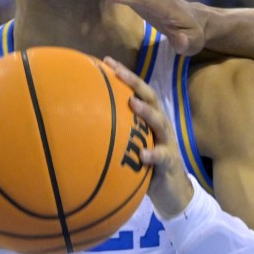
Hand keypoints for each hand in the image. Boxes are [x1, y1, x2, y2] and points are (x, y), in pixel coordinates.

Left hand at [103, 57, 194, 218]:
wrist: (172, 193)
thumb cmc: (146, 167)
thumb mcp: (131, 147)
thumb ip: (115, 134)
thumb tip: (80, 124)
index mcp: (150, 120)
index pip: (139, 91)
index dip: (126, 75)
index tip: (106, 60)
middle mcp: (160, 126)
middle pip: (151, 98)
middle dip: (135, 83)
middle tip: (118, 71)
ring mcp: (167, 143)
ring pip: (160, 123)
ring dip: (147, 112)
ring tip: (133, 104)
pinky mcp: (170, 163)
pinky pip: (162, 157)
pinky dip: (153, 154)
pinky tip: (143, 155)